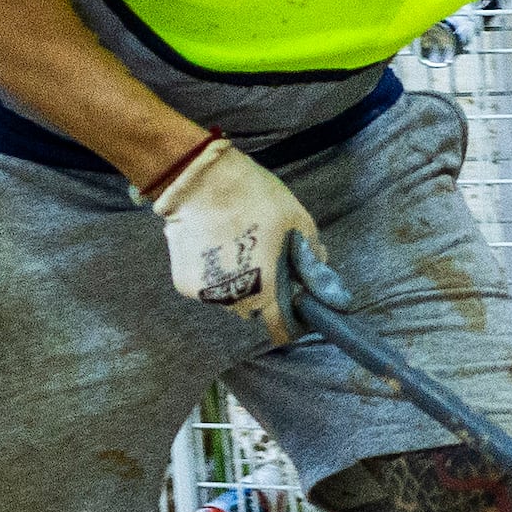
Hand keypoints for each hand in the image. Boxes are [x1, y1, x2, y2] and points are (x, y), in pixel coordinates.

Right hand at [149, 137, 318, 338]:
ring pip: (230, 299)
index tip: (297, 304)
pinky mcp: (184, 284)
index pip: (281, 330)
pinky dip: (215, 274)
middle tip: (267, 261)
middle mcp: (235, 301)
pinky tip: (216, 246)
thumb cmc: (254, 197)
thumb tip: (327, 285)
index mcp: (266, 291)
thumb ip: (313, 260)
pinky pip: (208, 287)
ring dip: (239, 284)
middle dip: (265, 295)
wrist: (198, 180)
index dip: (293, 321)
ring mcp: (206, 294)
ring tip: (239, 249)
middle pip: (255, 312)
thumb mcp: (297, 222)